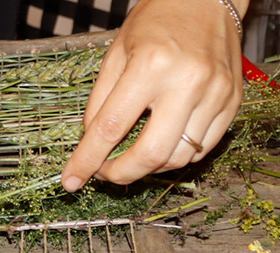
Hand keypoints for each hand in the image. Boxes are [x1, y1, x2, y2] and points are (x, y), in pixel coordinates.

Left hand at [61, 0, 247, 191]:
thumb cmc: (156, 20)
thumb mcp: (115, 53)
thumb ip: (99, 100)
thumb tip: (89, 142)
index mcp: (150, 65)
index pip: (110, 127)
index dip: (87, 160)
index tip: (71, 180)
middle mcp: (187, 82)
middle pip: (150, 154)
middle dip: (120, 174)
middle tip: (104, 173)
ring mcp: (215, 94)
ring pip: (178, 157)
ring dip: (148, 167)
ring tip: (131, 156)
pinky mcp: (232, 102)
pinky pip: (202, 147)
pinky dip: (175, 155)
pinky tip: (160, 144)